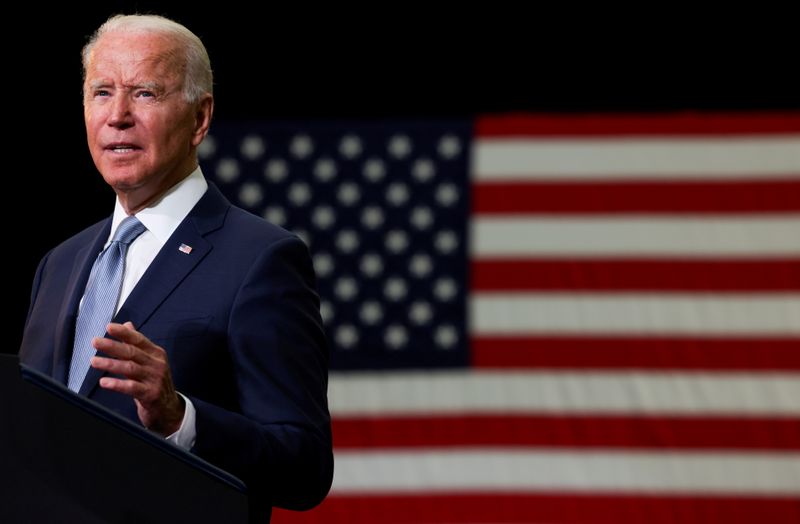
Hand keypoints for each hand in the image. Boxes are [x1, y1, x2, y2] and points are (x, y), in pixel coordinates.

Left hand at [91, 321, 183, 436]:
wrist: (169, 409)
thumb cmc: (155, 383)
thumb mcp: (149, 362)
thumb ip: (137, 344)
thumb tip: (127, 325)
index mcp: (156, 354)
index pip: (139, 340)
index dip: (124, 333)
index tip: (109, 327)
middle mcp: (157, 364)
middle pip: (133, 352)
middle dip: (113, 346)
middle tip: (96, 342)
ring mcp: (155, 379)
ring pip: (131, 368)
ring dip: (111, 364)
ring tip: (94, 361)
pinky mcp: (151, 394)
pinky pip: (132, 388)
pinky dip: (117, 384)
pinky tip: (104, 382)